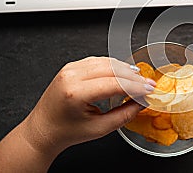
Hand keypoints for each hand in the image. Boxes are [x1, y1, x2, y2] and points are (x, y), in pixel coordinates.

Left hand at [21, 57, 155, 154]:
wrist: (42, 130)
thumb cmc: (65, 131)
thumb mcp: (99, 129)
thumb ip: (124, 115)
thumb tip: (141, 103)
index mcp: (76, 93)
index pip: (115, 84)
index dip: (136, 86)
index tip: (149, 90)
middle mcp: (71, 76)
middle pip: (112, 69)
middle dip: (134, 77)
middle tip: (148, 84)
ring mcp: (70, 69)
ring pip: (106, 61)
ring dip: (125, 69)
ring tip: (139, 79)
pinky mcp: (71, 66)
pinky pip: (97, 61)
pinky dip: (113, 66)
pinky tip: (123, 72)